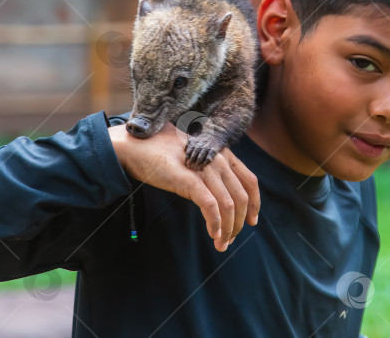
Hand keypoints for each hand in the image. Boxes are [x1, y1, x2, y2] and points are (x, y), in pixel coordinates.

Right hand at [108, 122, 259, 251]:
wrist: (134, 146)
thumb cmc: (160, 152)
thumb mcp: (192, 157)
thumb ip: (208, 169)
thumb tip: (218, 193)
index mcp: (221, 153)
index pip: (249, 180)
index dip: (255, 204)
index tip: (252, 221)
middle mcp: (217, 159)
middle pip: (242, 197)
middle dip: (240, 223)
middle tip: (231, 239)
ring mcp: (203, 168)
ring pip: (229, 204)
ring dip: (228, 228)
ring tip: (221, 243)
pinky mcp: (188, 179)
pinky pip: (210, 205)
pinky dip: (216, 223)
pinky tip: (213, 234)